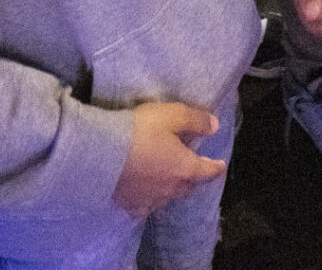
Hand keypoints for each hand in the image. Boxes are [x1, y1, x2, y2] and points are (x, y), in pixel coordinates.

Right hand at [113, 102, 225, 217]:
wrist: (100, 153)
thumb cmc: (139, 131)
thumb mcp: (171, 115)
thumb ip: (195, 120)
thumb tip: (214, 126)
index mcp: (184, 167)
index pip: (207, 171)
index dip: (216, 167)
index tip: (220, 166)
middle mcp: (171, 188)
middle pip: (188, 186)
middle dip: (192, 178)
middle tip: (189, 168)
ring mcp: (150, 199)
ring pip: (167, 198)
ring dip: (170, 188)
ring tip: (165, 179)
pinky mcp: (130, 205)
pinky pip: (145, 207)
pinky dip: (148, 201)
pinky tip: (143, 196)